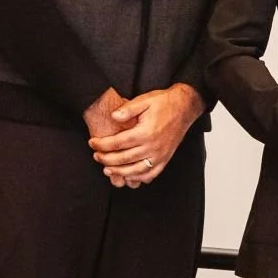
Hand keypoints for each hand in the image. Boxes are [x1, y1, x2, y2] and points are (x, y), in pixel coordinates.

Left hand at [89, 84, 204, 186]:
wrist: (184, 107)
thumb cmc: (164, 103)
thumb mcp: (144, 100)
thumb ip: (127, 109)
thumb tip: (113, 117)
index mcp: (145, 132)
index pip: (117, 143)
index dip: (102, 144)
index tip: (92, 143)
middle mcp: (153, 146)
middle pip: (124, 159)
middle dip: (106, 159)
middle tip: (96, 156)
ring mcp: (160, 155)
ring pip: (135, 171)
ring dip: (119, 172)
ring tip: (107, 169)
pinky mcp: (165, 159)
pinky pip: (151, 174)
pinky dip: (139, 178)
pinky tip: (129, 176)